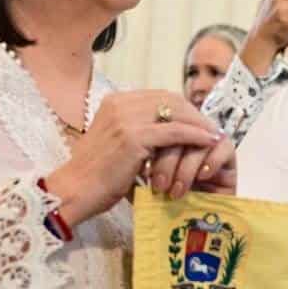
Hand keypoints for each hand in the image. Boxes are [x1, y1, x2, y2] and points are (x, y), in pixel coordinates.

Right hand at [43, 91, 225, 224]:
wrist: (73, 191)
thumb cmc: (94, 176)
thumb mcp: (117, 145)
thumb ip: (138, 133)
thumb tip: (167, 136)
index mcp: (115, 102)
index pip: (159, 96)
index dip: (183, 108)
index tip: (198, 122)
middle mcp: (119, 104)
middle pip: (170, 99)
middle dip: (194, 114)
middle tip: (211, 129)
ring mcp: (125, 118)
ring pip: (176, 113)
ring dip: (199, 124)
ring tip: (214, 135)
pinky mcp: (133, 137)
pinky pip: (174, 132)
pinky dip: (195, 136)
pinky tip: (208, 142)